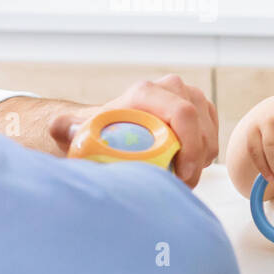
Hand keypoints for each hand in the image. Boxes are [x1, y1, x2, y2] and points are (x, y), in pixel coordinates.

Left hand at [49, 74, 218, 188]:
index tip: (182, 176)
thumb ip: (66, 127)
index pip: (183, 115)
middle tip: (182, 185)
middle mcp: (171, 87)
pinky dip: (205, 153)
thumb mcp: (79, 130)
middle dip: (197, 161)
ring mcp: (188, 95)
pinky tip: (188, 167)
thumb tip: (61, 128)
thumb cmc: (97, 131)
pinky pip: (213, 133)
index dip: (190, 147)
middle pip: (200, 126)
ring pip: (210, 132)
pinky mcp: (200, 108)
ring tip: (181, 179)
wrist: (110, 123)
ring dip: (201, 160)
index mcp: (146, 92)